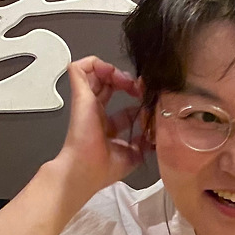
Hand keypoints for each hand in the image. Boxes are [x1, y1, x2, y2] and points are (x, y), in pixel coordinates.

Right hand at [54, 56, 147, 195]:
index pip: (123, 106)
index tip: (148, 100)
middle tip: (138, 88)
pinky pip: (79, 69)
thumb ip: (143, 144)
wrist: (86, 171)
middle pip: (109, 86)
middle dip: (127, 81)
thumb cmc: (102, 168)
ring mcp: (87, 102)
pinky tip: (110, 72)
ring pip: (95, 73)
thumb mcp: (133, 155)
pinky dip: (94, 63)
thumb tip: (156, 137)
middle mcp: (96, 111)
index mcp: (106, 125)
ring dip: (113, 70)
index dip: (136, 100)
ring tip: (126, 80)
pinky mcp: (81, 96)